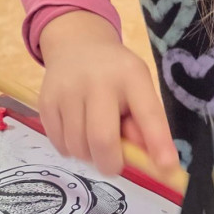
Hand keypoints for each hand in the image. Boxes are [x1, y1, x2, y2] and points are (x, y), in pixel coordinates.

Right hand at [39, 11, 179, 176]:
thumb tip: (149, 162)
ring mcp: (67, 91)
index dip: (158, 142)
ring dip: (90, 155)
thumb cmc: (116, 75)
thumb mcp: (139, 88)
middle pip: (102, 139)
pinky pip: (60, 146)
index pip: (148, 113)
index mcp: (131, 75)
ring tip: (94, 136)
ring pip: (78, 148)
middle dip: (111, 163)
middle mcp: (97, 81)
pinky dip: (72, 149)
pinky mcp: (45, 103)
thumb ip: (145, 123)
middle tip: (115, 164)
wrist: (76, 46)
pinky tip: (77, 130)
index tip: (167, 168)